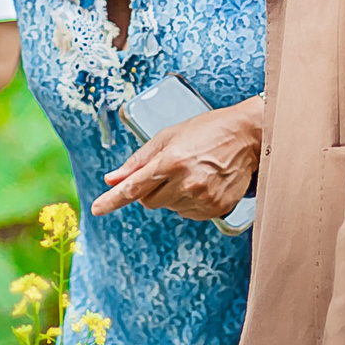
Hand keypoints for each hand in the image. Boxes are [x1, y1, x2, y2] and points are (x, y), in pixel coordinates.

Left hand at [91, 96, 262, 219]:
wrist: (247, 137)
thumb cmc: (206, 131)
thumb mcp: (168, 136)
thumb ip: (138, 161)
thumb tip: (112, 179)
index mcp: (171, 160)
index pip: (134, 187)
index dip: (112, 200)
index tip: (97, 209)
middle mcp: (187, 182)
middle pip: (149, 202)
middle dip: (150, 189)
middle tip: (167, 171)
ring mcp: (203, 198)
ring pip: (169, 208)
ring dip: (172, 195)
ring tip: (191, 172)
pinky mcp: (217, 209)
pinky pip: (189, 214)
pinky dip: (189, 202)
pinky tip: (203, 183)